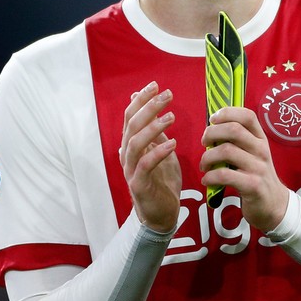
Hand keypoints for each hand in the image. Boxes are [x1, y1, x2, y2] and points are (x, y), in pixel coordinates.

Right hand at [121, 81, 181, 232]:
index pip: (130, 116)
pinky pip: (145, 166)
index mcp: (131, 145)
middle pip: (132, 125)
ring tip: (171, 116)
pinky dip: (158, 153)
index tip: (156, 85)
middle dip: (148, 107)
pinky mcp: (139, 185)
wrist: (161, 215)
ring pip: (135, 143)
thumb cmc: (162, 182)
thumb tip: (146, 105)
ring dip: (153, 127)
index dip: (141, 99)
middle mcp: (127, 155)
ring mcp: (131, 170)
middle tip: (167, 94)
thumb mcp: (160, 150)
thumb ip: (154, 130)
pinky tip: (172, 143)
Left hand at [199, 106, 288, 232]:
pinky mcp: (253, 185)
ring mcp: (258, 167)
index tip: (212, 120)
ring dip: (207, 157)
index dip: (227, 113)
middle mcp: (261, 149)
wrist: (273, 204)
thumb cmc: (256, 175)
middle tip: (204, 143)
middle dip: (211, 133)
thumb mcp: (252, 154)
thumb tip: (211, 130)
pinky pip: (225, 175)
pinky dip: (210, 176)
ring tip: (204, 165)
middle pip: (233, 129)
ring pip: (226, 151)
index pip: (247, 115)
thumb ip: (237, 141)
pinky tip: (207, 179)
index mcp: (260, 138)